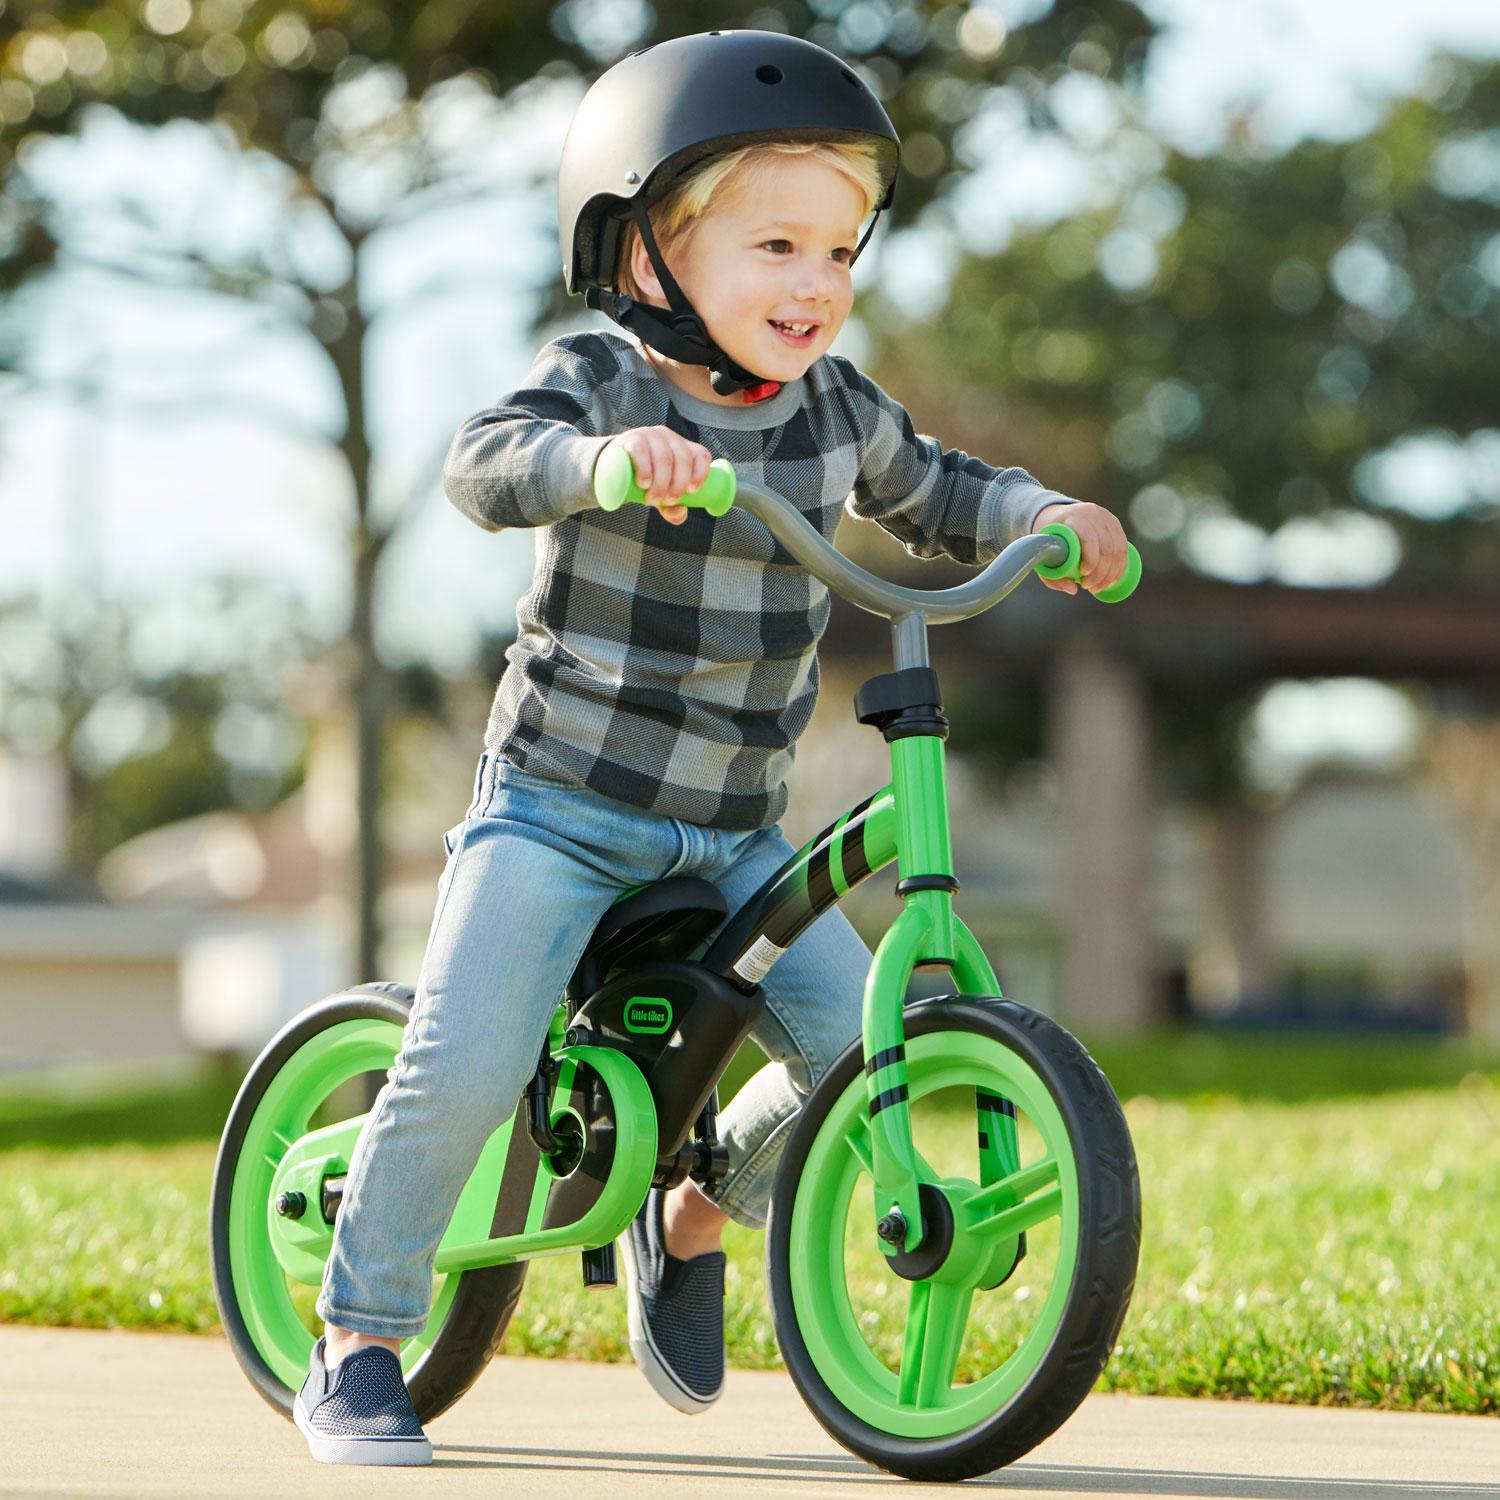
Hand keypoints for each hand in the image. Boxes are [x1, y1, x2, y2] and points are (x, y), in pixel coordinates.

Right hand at [598, 427, 712, 524]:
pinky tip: (644, 483)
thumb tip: (680, 512)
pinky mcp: (632, 439)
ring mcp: (650, 435)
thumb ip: (673, 508)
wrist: (612, 468)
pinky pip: (641, 451)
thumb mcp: (661, 495)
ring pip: (663, 457)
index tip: (691, 492)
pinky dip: (645, 469)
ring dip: (661, 482)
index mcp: (683, 448)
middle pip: (682, 458)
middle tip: (667, 501)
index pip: (701, 455)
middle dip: (677, 484)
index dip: (700, 474)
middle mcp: (669, 438)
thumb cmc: (644, 481)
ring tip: (652, 498)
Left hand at [1032, 501, 1130, 594]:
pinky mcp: (1115, 524)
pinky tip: (1111, 580)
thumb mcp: (1043, 554)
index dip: (1091, 560)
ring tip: (1097, 587)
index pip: (1089, 538)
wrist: (1056, 515)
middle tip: (1088, 586)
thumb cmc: (1049, 538)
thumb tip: (1073, 589)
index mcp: (1074, 517)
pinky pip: (1123, 549)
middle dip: (1100, 573)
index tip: (1082, 575)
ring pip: (1118, 550)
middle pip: (1106, 548)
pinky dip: (1119, 567)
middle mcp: (1093, 514)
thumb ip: (1052, 576)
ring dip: (1110, 574)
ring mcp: (1107, 518)